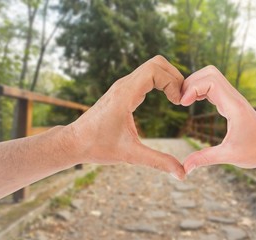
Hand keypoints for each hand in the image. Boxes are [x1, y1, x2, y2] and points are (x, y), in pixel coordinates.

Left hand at [68, 56, 184, 179]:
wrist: (74, 142)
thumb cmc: (97, 146)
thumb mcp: (130, 155)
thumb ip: (157, 162)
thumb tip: (182, 173)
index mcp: (125, 95)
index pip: (155, 70)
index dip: (172, 82)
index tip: (178, 102)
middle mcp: (124, 85)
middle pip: (157, 63)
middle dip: (174, 76)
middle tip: (182, 98)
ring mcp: (123, 86)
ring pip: (152, 67)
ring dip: (168, 78)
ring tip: (177, 99)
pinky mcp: (123, 91)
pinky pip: (146, 76)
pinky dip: (160, 82)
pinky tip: (166, 98)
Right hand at [180, 66, 255, 179]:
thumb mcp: (229, 156)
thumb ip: (204, 159)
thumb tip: (184, 168)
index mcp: (234, 107)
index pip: (211, 81)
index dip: (193, 88)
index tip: (182, 104)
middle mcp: (234, 98)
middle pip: (210, 72)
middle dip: (191, 82)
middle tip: (180, 100)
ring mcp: (233, 98)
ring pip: (211, 76)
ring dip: (195, 84)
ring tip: (184, 101)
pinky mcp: (231, 102)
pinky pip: (213, 86)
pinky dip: (200, 89)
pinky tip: (192, 102)